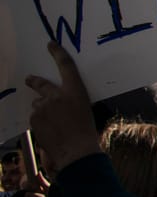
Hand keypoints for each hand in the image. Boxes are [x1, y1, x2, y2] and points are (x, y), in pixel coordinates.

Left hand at [25, 42, 102, 169]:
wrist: (76, 151)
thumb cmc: (86, 133)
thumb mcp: (85, 111)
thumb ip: (72, 102)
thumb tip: (61, 103)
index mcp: (75, 91)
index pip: (66, 66)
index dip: (58, 53)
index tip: (50, 45)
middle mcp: (57, 95)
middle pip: (41, 83)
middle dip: (34, 81)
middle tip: (29, 79)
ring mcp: (43, 107)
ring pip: (38, 105)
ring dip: (42, 110)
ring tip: (53, 124)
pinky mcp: (34, 118)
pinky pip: (34, 117)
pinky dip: (39, 122)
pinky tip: (50, 131)